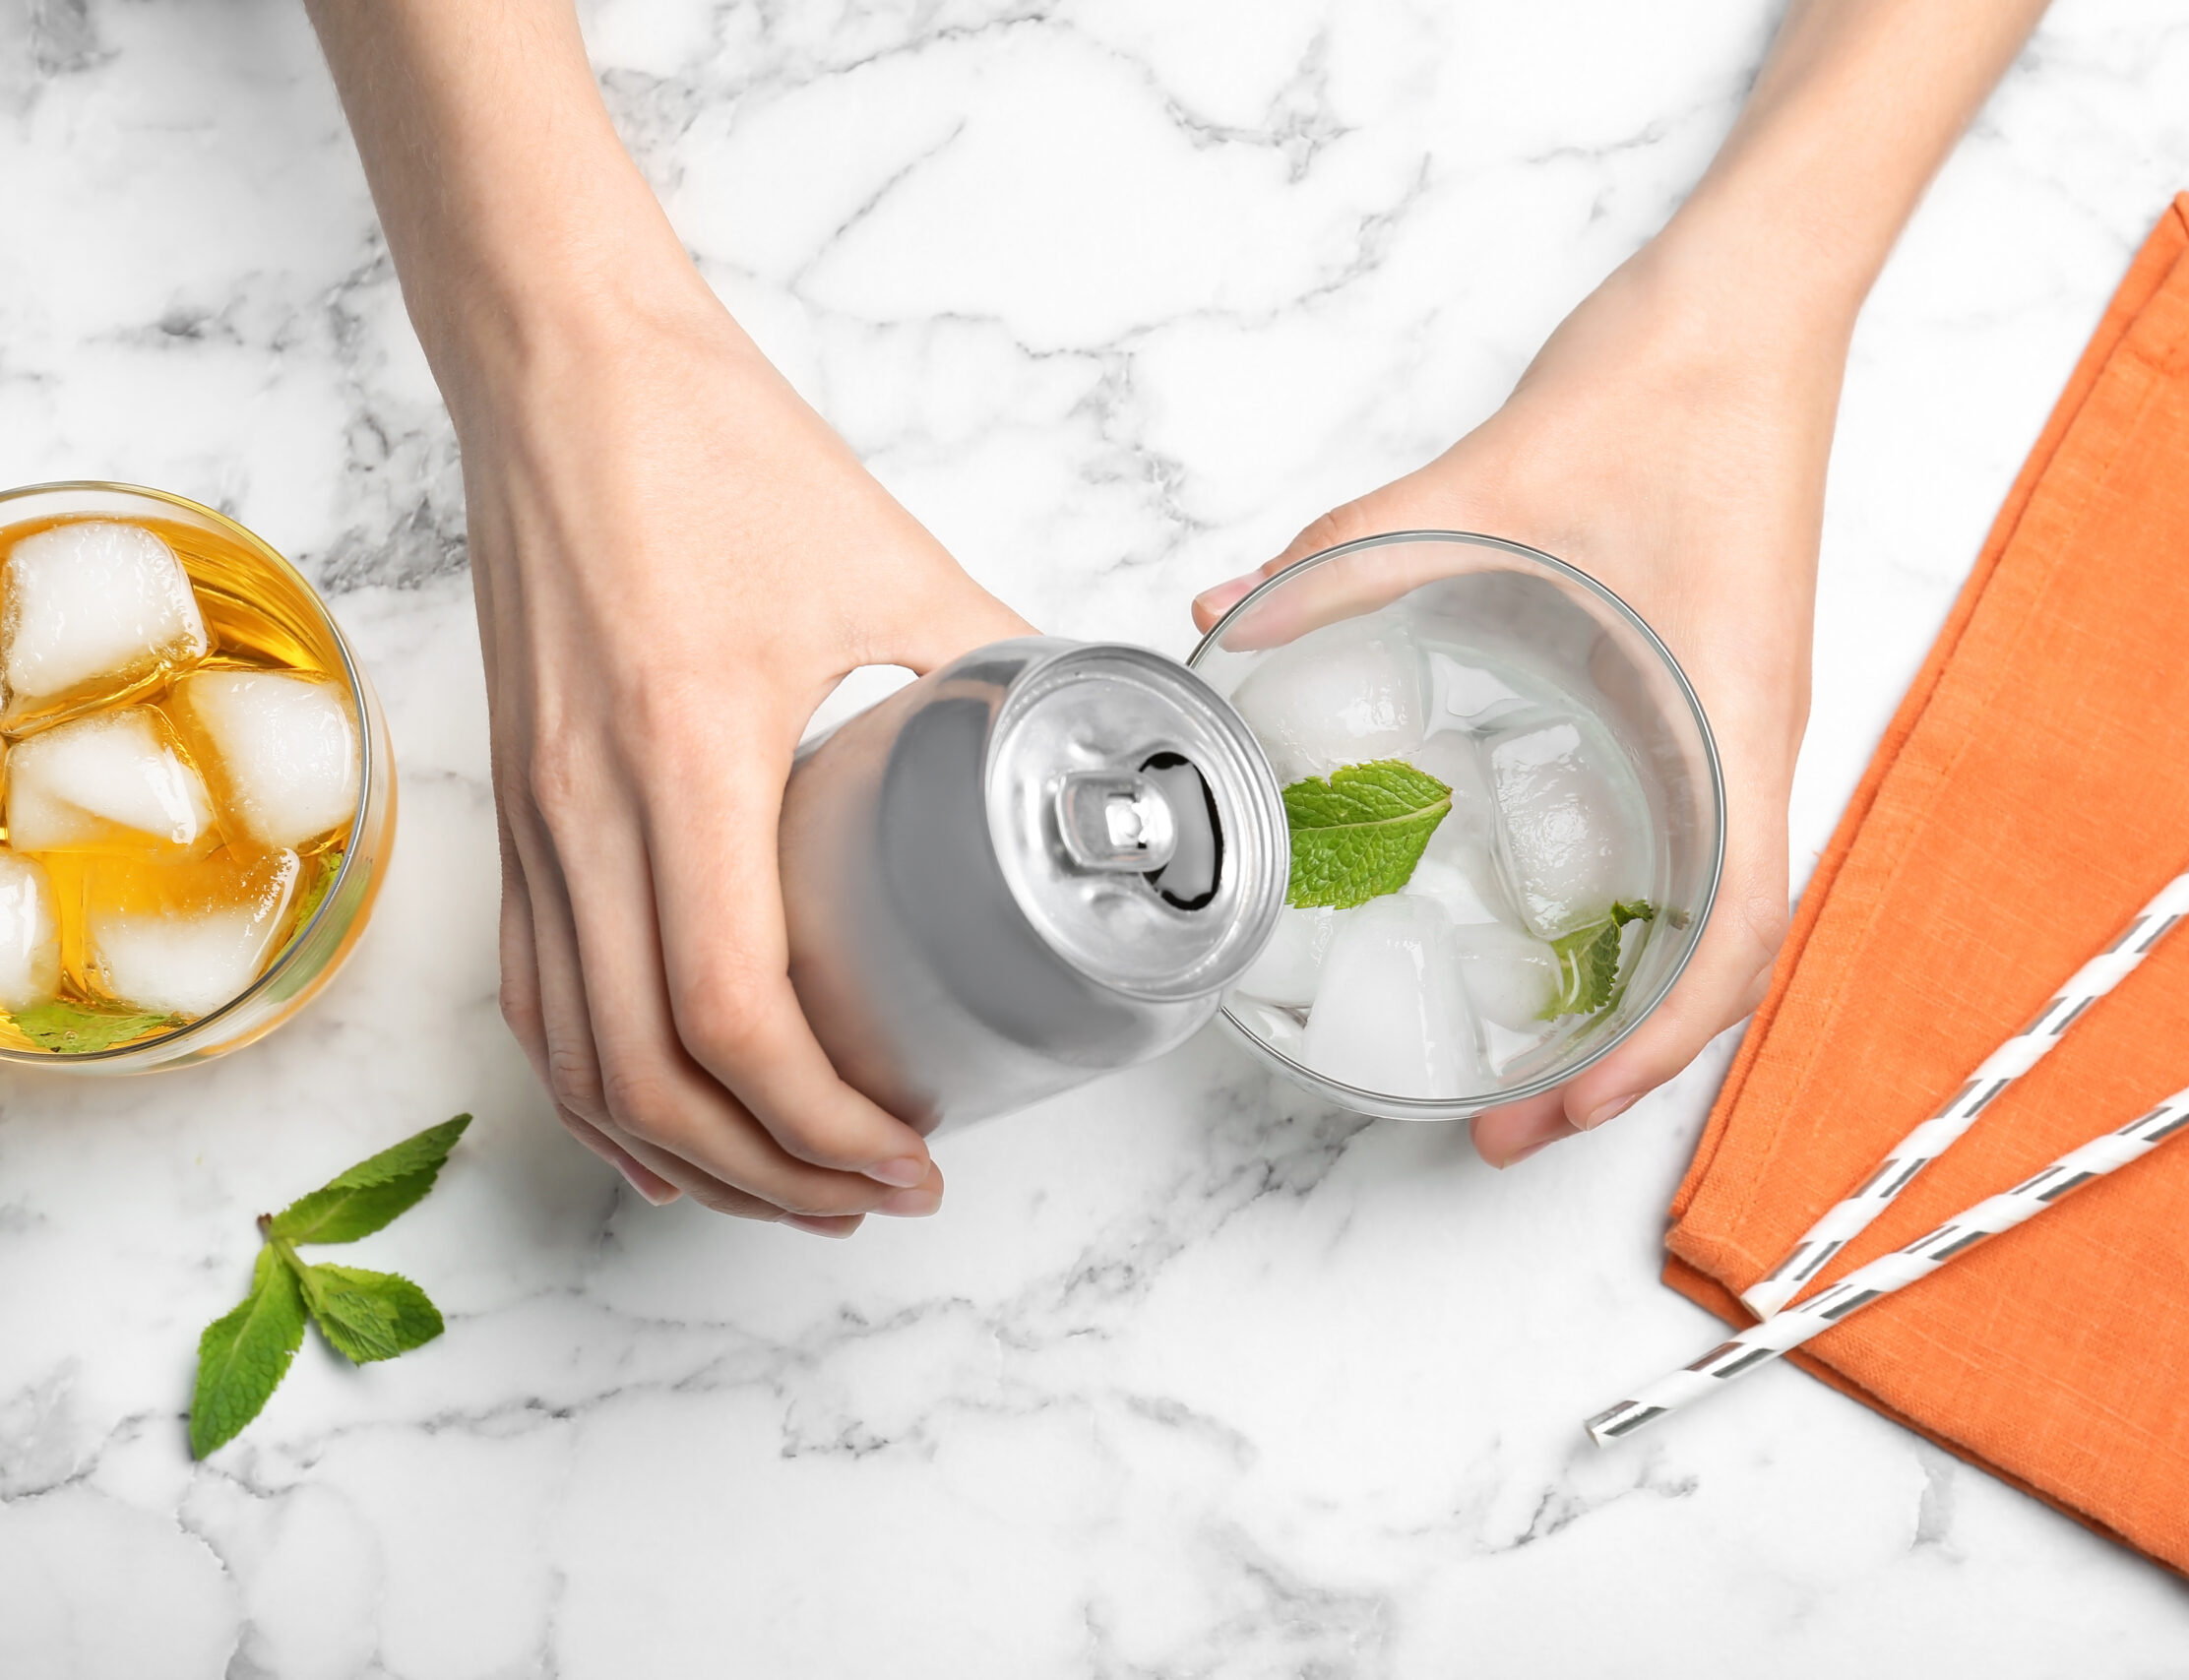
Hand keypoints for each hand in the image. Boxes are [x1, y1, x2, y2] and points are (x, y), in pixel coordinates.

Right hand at [457, 282, 1030, 1229]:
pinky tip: (658, 1127)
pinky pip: (531, 991)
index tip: (910, 1155)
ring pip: (574, 1055)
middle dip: (769, 1171)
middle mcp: (585, 809)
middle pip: (650, 1073)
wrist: (561, 365)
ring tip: (789, 1190)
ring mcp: (531, 817)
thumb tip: (1089, 740)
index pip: (730, 1009)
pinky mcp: (511, 806)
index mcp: (685, 755)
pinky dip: (593, 1088)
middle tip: (873, 1199)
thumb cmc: (712, 447)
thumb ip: (995, 663)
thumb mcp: (889, 559)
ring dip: (680, 1153)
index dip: (821, 1119)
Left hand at [1194, 247, 1837, 1166]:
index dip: (1655, 1046)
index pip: (1733, 932)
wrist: (1750, 310)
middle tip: (1512, 1127)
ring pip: (1714, 908)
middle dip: (1626, 1059)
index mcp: (1733, 719)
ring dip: (1632, 996)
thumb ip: (1351, 558)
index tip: (1561, 1109)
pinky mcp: (1711, 692)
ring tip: (1531, 1057)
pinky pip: (1694, 839)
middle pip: (1721, 953)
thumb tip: (1228, 622)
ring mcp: (1740, 725)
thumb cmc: (1667, 391)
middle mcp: (1752, 743)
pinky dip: (1634, 910)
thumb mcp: (1487, 482)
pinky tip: (1547, 919)